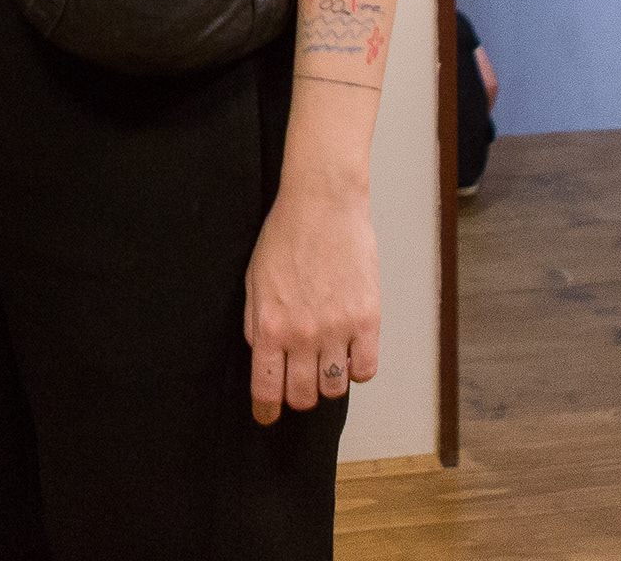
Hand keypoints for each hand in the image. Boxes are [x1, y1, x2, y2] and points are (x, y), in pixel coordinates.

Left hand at [244, 176, 377, 423]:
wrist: (323, 205)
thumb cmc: (285, 236)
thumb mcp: (253, 281)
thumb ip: (254, 323)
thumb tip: (261, 355)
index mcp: (269, 327)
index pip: (266, 389)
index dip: (266, 411)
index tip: (267, 416)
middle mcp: (302, 335)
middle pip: (302, 396)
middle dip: (298, 396)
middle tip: (299, 383)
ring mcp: (337, 329)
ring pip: (334, 388)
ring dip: (328, 382)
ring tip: (326, 364)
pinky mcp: (367, 320)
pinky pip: (366, 371)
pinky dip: (358, 370)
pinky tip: (350, 353)